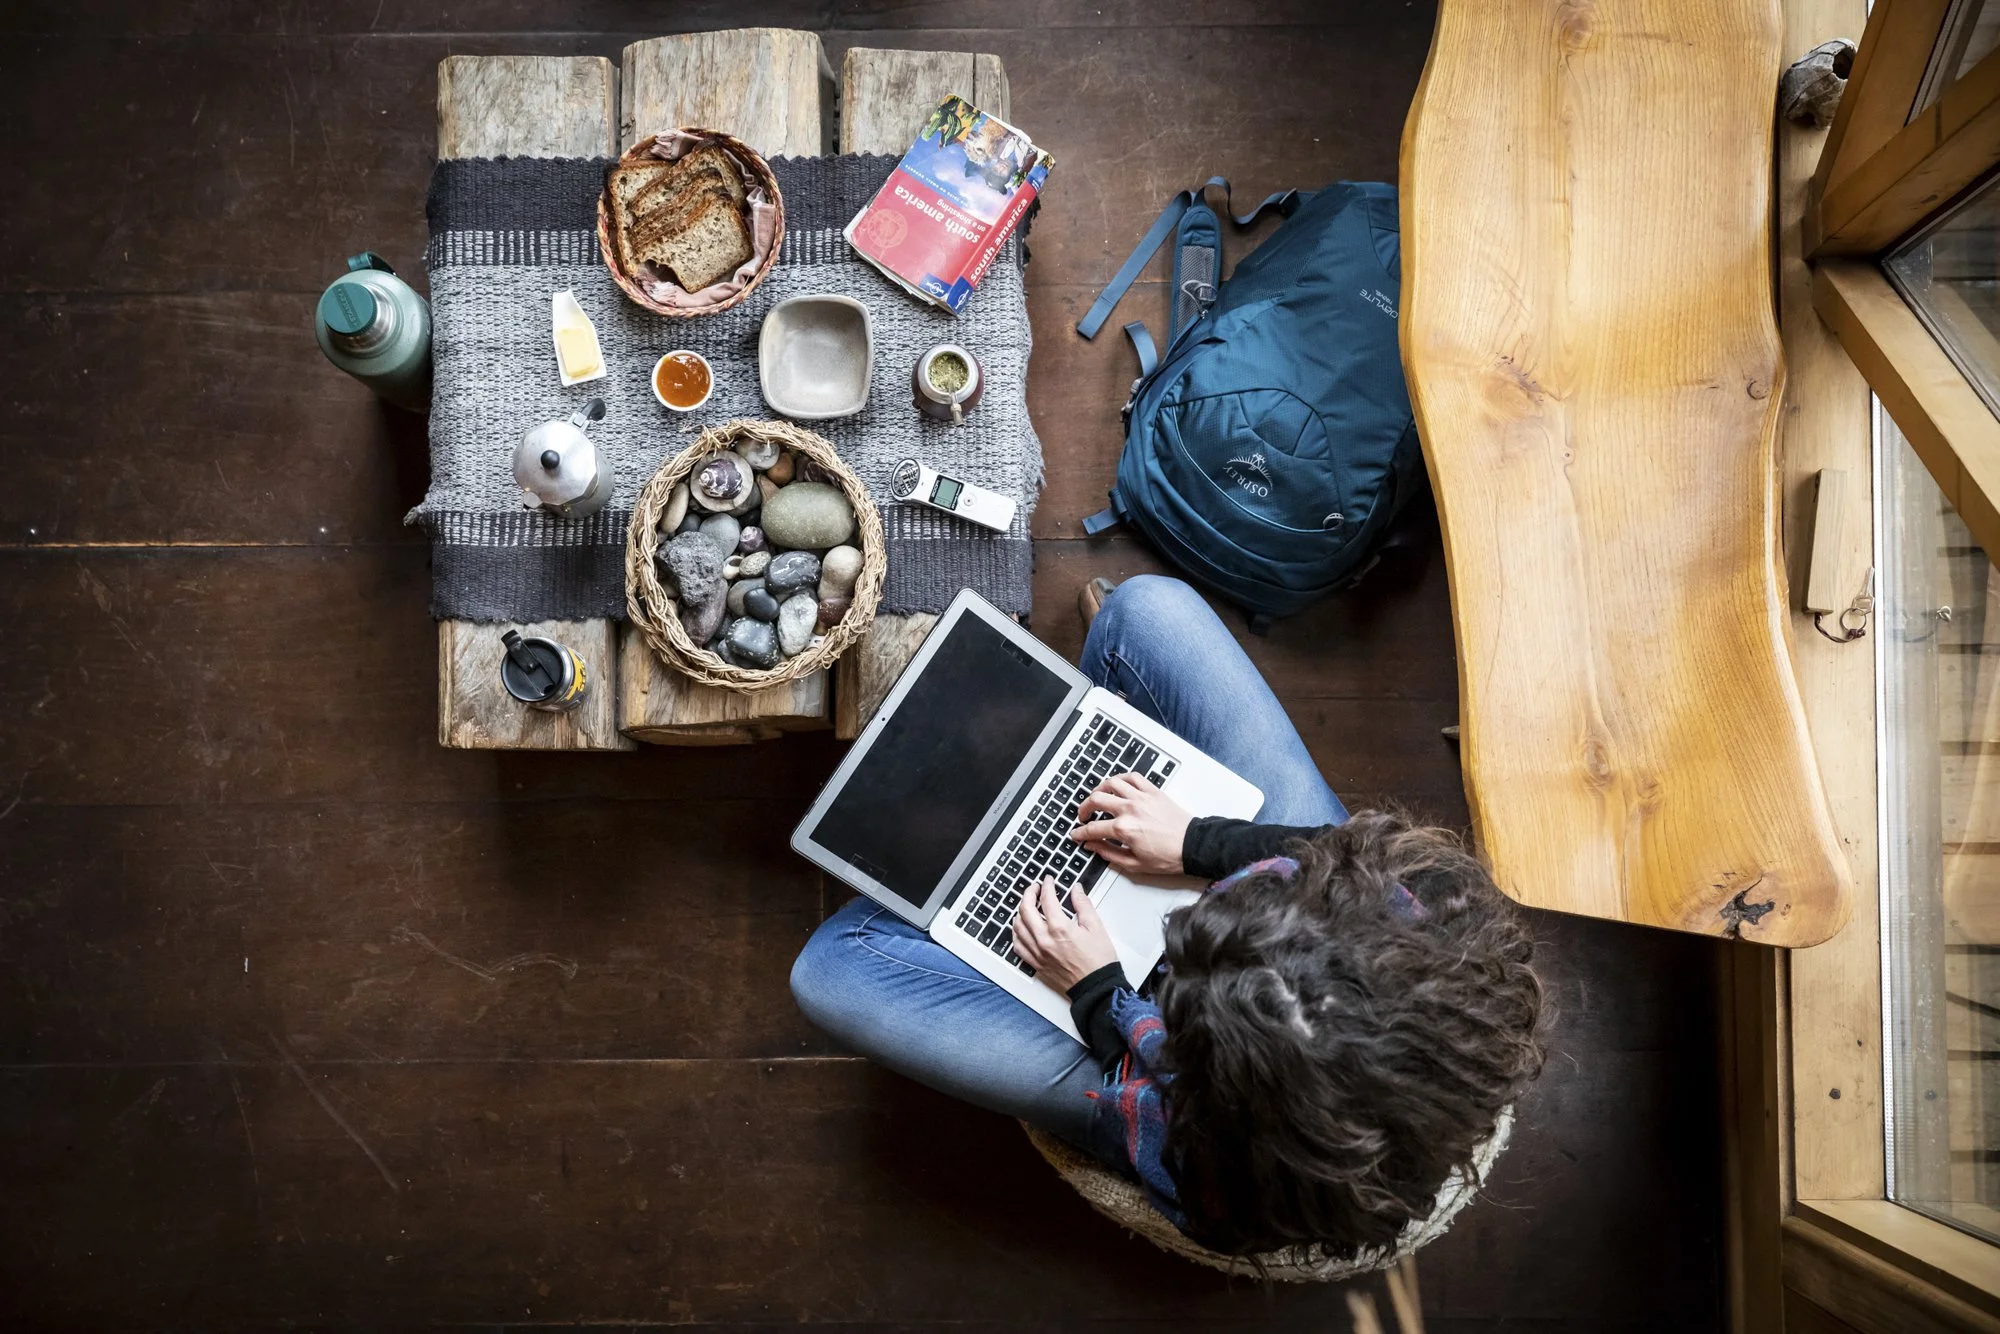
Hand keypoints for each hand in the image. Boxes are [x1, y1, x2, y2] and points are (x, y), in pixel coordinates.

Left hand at [1013, 877, 1118, 993]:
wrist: (1096, 987)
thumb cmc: (1099, 961)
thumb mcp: (1096, 927)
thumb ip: (1083, 905)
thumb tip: (1076, 890)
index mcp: (1060, 928)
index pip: (1046, 899)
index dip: (1046, 885)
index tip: (1048, 881)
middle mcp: (1044, 940)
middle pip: (1026, 909)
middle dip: (1029, 894)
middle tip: (1034, 888)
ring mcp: (1038, 953)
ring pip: (1018, 927)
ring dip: (1020, 912)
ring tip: (1027, 905)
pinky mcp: (1036, 964)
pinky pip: (1017, 946)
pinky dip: (1016, 934)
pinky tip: (1020, 929)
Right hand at [1069, 772, 1191, 876]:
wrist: (1192, 846)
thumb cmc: (1169, 856)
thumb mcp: (1134, 864)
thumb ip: (1109, 853)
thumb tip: (1092, 846)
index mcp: (1124, 829)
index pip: (1092, 828)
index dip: (1080, 832)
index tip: (1077, 834)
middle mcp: (1130, 809)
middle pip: (1096, 799)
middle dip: (1084, 808)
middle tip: (1083, 816)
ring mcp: (1141, 797)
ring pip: (1111, 783)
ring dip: (1099, 789)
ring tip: (1096, 797)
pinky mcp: (1153, 791)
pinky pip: (1132, 777)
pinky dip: (1121, 779)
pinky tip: (1117, 786)